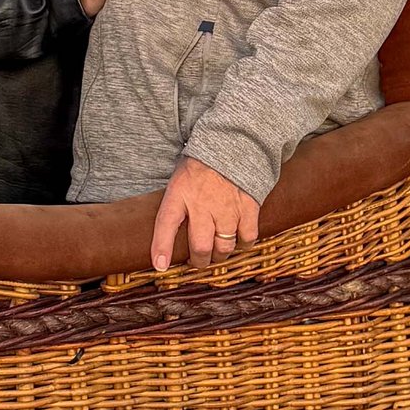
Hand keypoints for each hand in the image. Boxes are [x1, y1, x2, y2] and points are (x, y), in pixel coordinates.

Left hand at [151, 157, 260, 275]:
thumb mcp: (178, 181)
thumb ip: (174, 205)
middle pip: (200, 247)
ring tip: (217, 253)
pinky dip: (243, 244)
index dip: (161, 247)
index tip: (160, 266)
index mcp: (180, 193)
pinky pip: (247, 237)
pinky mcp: (248, 206)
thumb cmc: (201, 167)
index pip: (165, 223)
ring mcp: (227, 207)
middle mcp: (202, 203)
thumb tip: (167, 234)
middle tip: (198, 261)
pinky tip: (238, 241)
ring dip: (220, 256)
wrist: (232, 143)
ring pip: (224, 247)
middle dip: (198, 261)